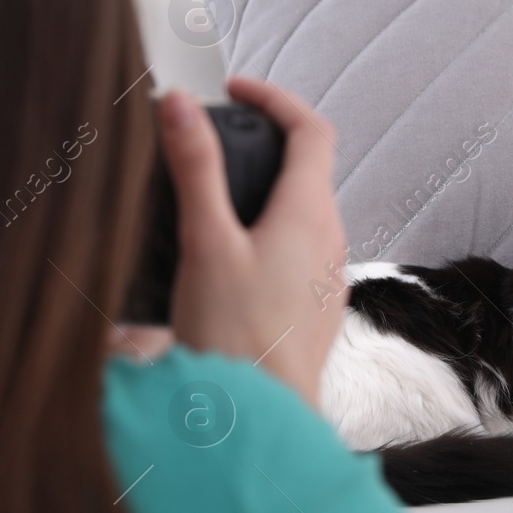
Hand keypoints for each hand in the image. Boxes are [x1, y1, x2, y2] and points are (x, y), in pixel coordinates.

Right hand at [161, 77, 346, 406]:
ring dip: (266, 191)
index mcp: (310, 213)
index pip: (311, 128)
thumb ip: (194, 170)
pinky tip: (228, 257)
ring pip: (304, 212)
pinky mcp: (315, 308)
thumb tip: (182, 106)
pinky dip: (268, 232)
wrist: (260, 422)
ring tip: (214, 197)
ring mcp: (327, 276)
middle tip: (217, 139)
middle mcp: (330, 240)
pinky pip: (299, 252)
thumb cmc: (236, 342)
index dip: (275, 98)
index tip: (237, 90)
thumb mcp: (204, 243)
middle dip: (265, 143)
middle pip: (309, 168)